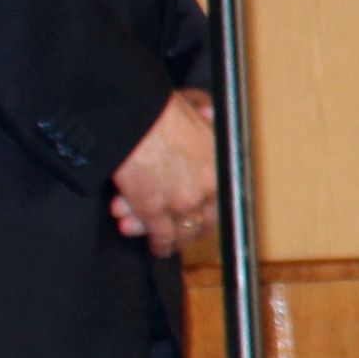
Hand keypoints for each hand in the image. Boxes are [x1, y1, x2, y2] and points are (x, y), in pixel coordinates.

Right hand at [113, 89, 216, 253]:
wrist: (134, 117)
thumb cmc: (160, 110)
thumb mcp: (196, 112)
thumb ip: (207, 121)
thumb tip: (209, 114)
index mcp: (221, 163)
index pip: (223, 198)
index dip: (210, 211)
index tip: (202, 218)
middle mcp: (207, 186)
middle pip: (204, 219)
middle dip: (189, 228)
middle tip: (180, 234)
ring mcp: (182, 200)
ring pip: (181, 230)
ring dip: (169, 237)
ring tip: (162, 241)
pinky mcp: (154, 208)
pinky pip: (160, 234)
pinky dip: (158, 243)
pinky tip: (156, 247)